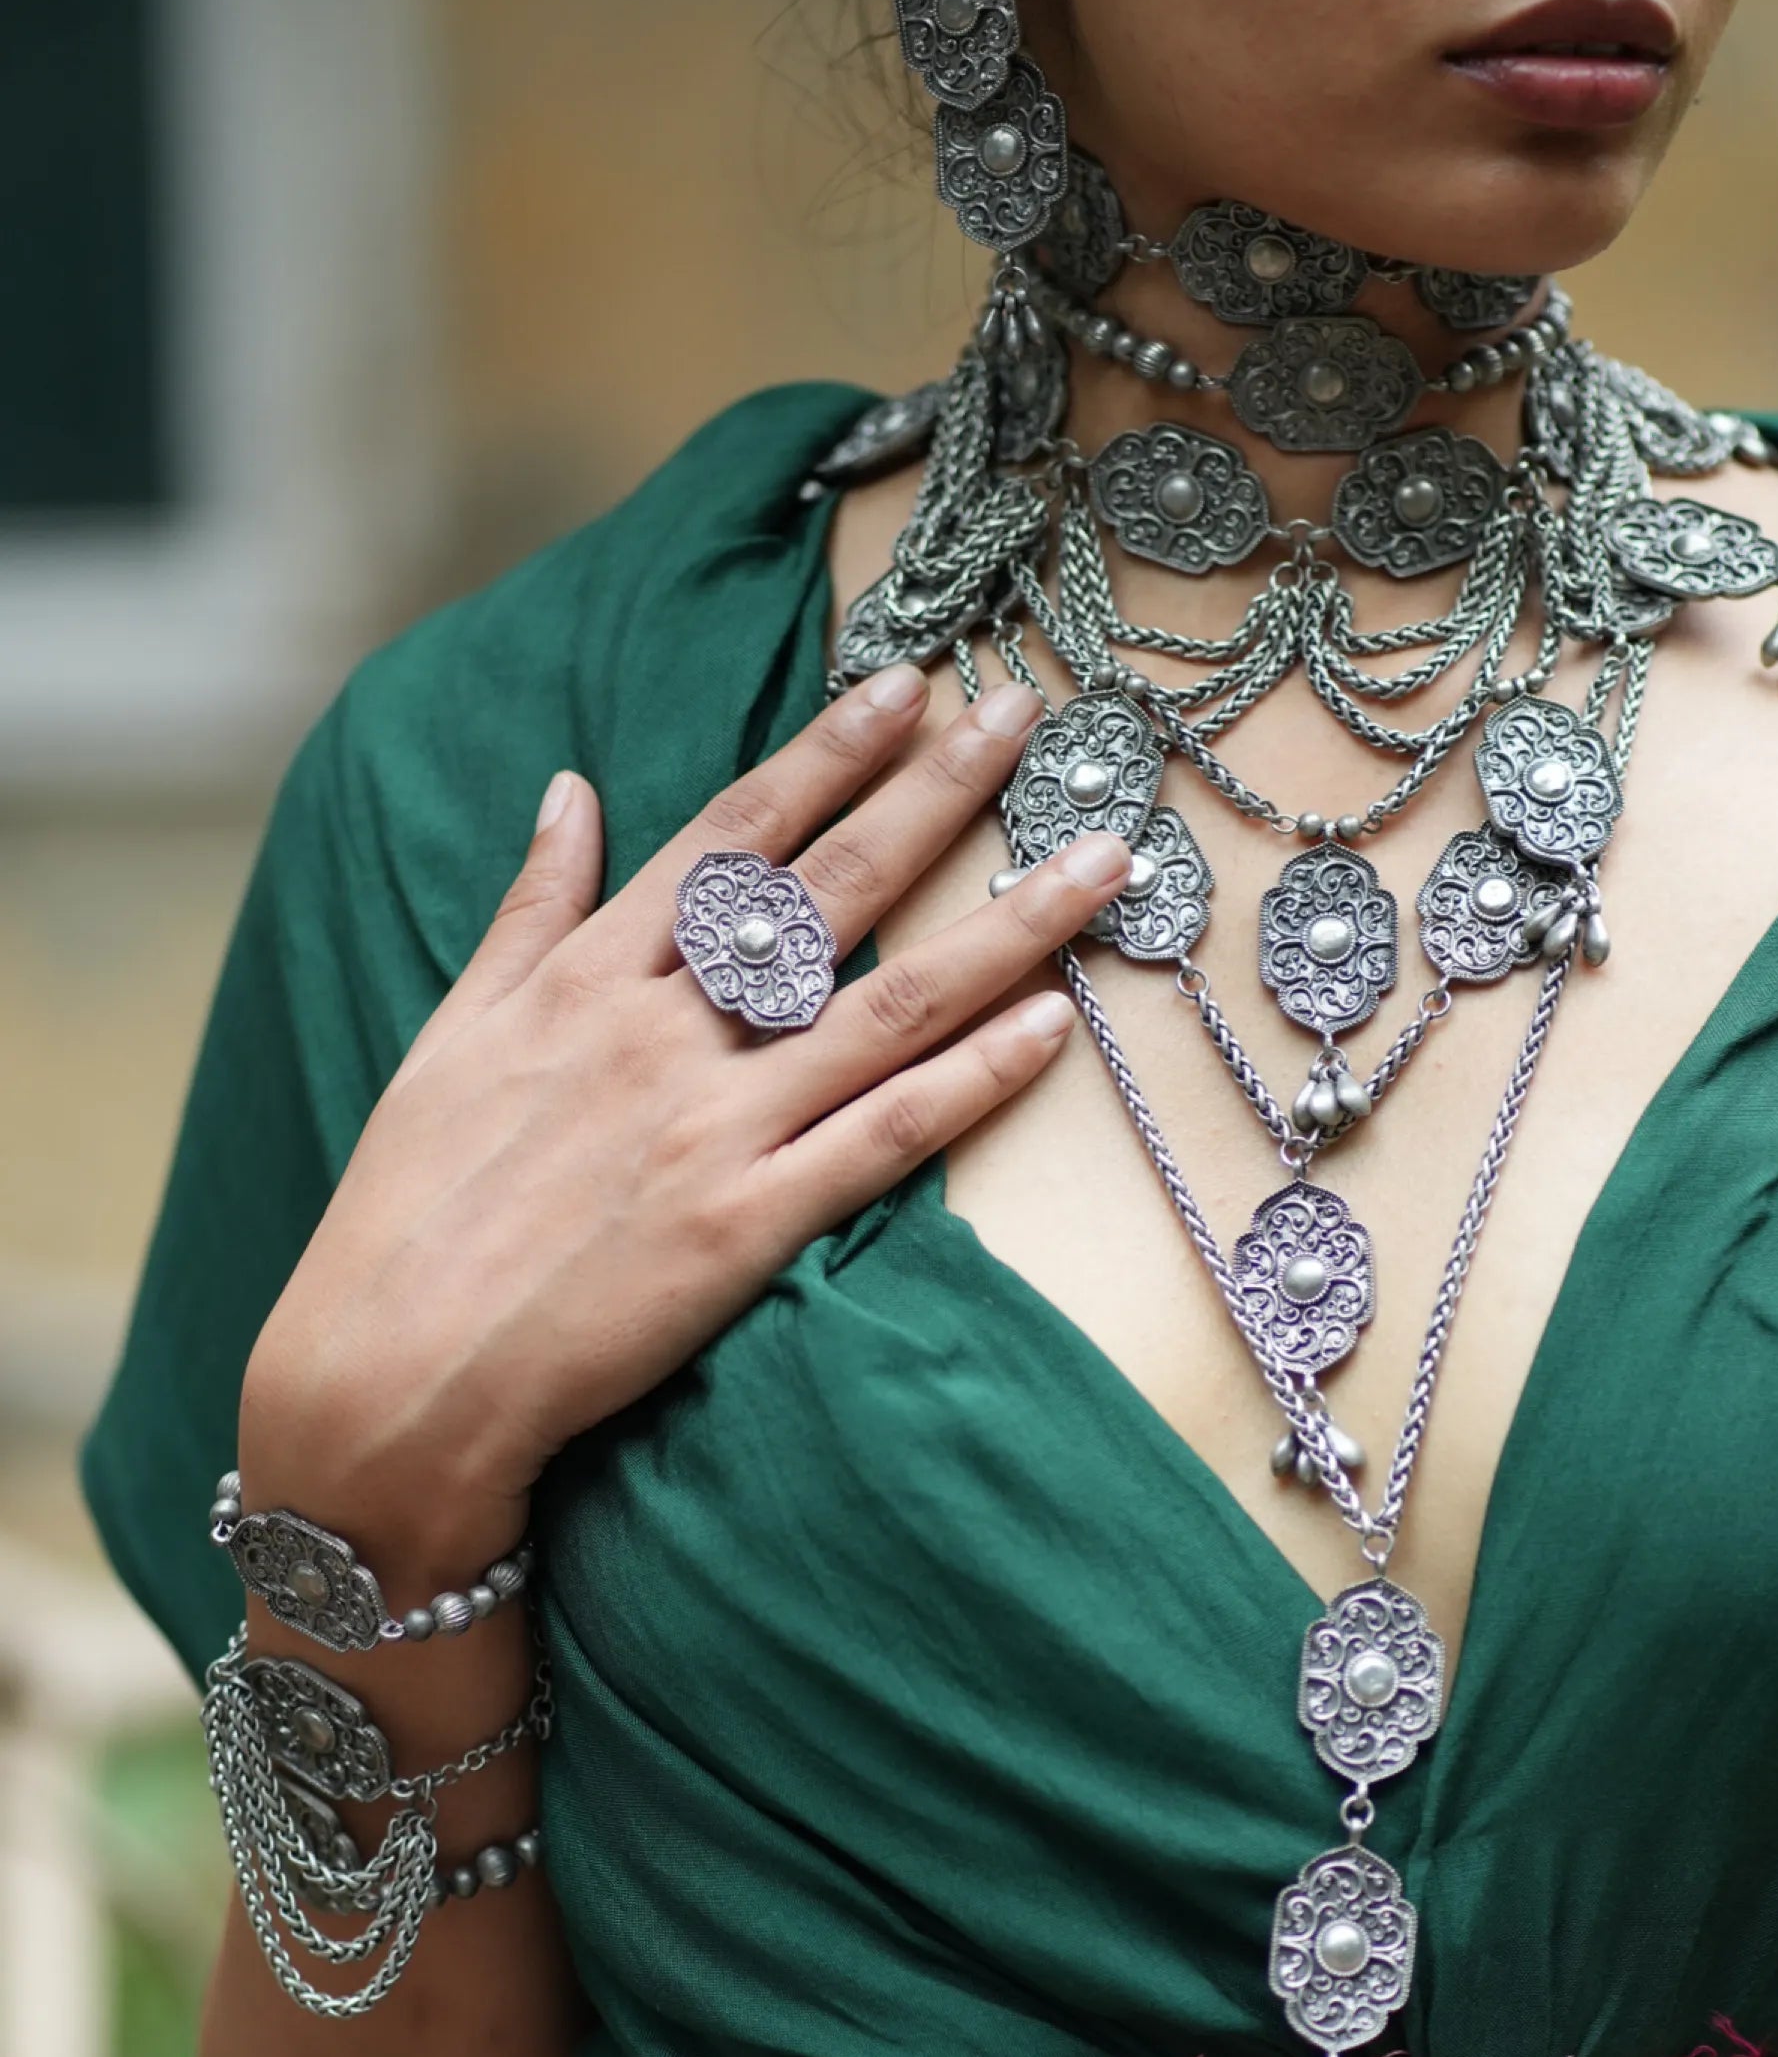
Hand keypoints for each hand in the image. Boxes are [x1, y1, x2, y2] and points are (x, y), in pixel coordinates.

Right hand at [241, 671, 1119, 1574]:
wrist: (396, 1371)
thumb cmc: (414, 1207)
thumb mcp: (454, 1032)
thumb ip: (529, 910)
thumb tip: (568, 791)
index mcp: (591, 976)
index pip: (733, 834)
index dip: (828, 754)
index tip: (906, 685)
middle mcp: (665, 1031)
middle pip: (831, 889)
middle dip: (939, 794)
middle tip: (1026, 720)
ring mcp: (715, 1126)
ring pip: (893, 1003)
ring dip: (1010, 925)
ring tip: (1103, 861)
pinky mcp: (750, 1224)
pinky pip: (889, 1136)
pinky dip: (976, 1079)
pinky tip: (1055, 1025)